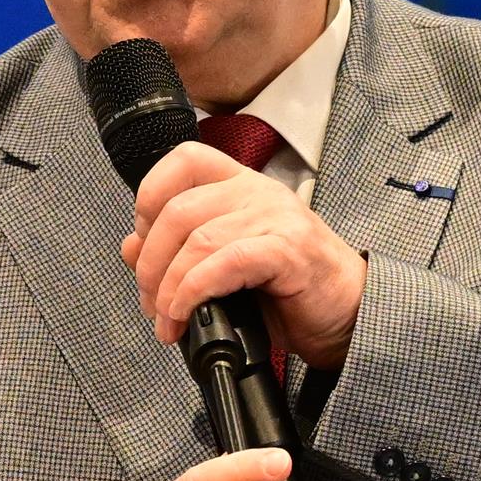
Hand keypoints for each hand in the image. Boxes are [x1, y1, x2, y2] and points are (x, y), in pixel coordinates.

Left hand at [122, 141, 367, 368]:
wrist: (349, 313)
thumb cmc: (289, 289)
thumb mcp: (225, 265)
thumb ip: (178, 250)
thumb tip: (130, 247)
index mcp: (241, 184)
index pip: (183, 161)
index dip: (149, 199)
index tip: (144, 245)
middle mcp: (258, 191)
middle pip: (177, 209)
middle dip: (151, 263)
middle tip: (151, 303)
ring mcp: (276, 217)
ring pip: (198, 239)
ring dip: (169, 287)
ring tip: (167, 319)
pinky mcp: (290, 250)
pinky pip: (227, 262)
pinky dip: (194, 291)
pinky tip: (186, 313)